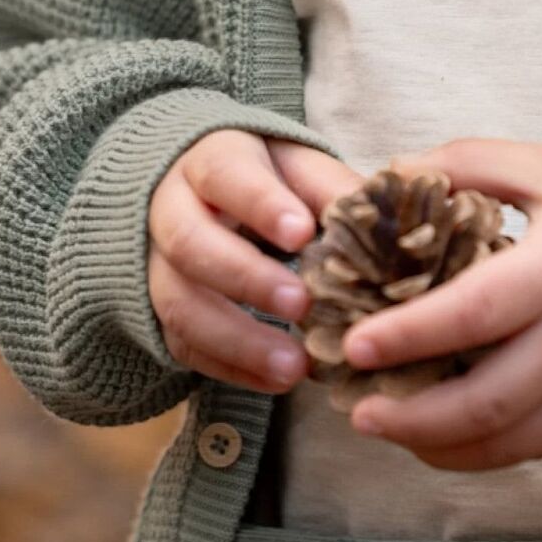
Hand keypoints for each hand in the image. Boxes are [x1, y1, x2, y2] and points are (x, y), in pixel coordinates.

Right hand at [147, 130, 362, 391]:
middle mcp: (170, 210)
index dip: (261, 205)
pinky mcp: (158, 311)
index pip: (226, 175)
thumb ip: (334, 191)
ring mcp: (155, 264)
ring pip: (178, 303)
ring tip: (294, 366)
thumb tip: (386, 225)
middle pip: (190, 243)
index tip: (302, 234)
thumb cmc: (267, 179)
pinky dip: (230, 368)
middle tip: (301, 304)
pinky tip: (277, 382)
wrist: (204, 194)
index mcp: (209, 159)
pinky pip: (182, 345)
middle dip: (246, 278)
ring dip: (237, 340)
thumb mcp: (300, 168)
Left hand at [341, 140, 541, 470]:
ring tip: (385, 428)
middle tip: (356, 411)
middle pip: (486, 402)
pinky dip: (479, 453)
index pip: (474, 315)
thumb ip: (468, 164)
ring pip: (507, 443)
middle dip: (411, 417)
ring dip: (438, 445)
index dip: (410, 335)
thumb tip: (389, 176)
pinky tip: (436, 437)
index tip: (355, 345)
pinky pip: (534, 448)